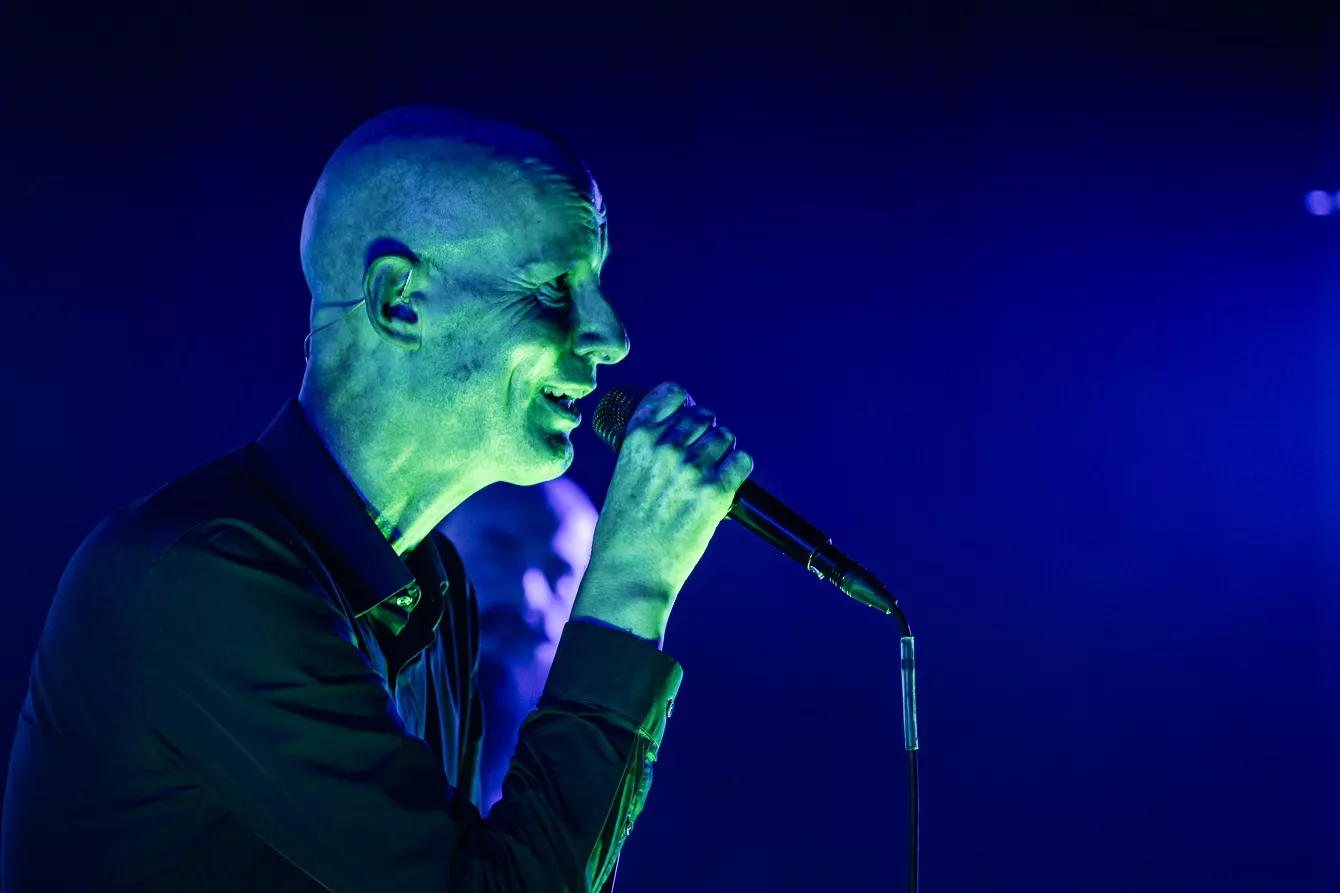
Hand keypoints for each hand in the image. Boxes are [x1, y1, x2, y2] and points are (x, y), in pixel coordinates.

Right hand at [572, 382, 752, 641]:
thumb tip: (680, 439)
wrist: (630, 571)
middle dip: (706, 431)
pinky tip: (729, 480)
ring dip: (724, 449)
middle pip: (703, 416)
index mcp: (637, 438)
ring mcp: (692, 468)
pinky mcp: (716, 492)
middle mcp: (666, 446)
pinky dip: (739, 467)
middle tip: (703, 453)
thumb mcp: (622, 477)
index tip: (685, 416)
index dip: (683, 404)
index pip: (672, 394)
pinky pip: (742, 461)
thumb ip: (647, 454)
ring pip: (725, 436)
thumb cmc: (622, 532)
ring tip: (715, 469)